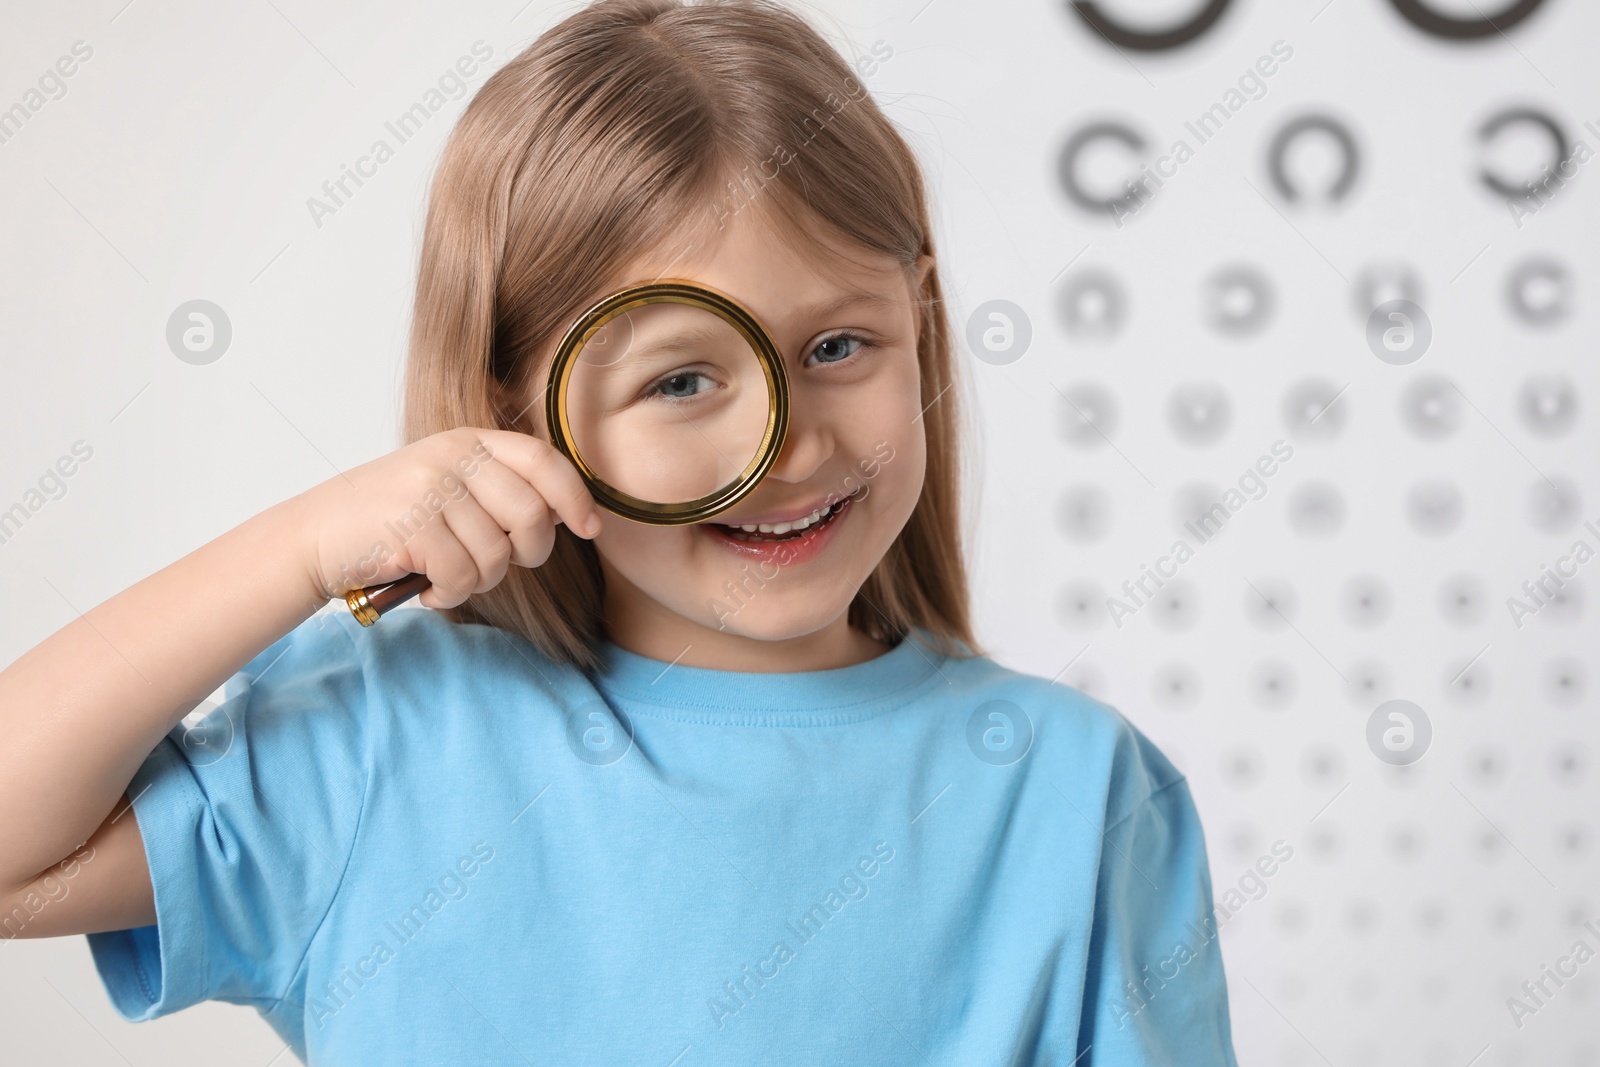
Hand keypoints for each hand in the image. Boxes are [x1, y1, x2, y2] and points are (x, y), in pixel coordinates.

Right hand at [292, 428, 602, 609]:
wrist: (313, 537)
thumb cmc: (389, 522)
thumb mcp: (447, 488)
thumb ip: (499, 492)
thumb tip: (564, 515)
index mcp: (467, 441)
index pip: (542, 460)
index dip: (574, 495)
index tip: (589, 527)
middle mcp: (452, 457)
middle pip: (530, 513)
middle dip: (527, 553)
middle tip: (499, 566)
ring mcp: (430, 487)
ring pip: (496, 553)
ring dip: (478, 580)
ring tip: (448, 576)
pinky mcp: (411, 525)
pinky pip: (463, 576)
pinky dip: (450, 594)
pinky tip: (428, 588)